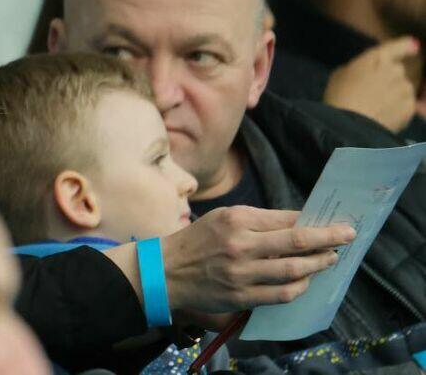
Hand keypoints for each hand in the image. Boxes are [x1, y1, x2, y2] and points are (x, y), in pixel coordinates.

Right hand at [161, 206, 353, 315]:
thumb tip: (297, 223)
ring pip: (294, 270)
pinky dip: (299, 288)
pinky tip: (306, 282)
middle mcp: (240, 244)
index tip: (336, 224)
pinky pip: (281, 294)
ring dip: (318, 265)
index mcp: (236, 219)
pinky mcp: (241, 296)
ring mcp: (241, 273)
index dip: (315, 222)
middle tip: (347, 237)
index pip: (286, 220)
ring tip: (330, 260)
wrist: (167, 270)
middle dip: (328, 239)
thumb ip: (258, 220)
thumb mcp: (223, 218)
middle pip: (296, 241)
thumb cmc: (198, 241)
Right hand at [324, 37, 418, 131]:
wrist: (351, 126)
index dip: (405, 46)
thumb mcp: (339, 76)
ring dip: (393, 95)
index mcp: (377, 58)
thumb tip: (362, 72)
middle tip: (371, 92)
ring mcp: (405, 89)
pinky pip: (405, 106)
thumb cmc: (339, 96)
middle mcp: (396, 70)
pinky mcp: (410, 108)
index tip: (413, 45)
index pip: (399, 46)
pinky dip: (396, 110)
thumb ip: (356, 69)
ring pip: (402, 89)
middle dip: (388, 78)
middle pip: (396, 70)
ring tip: (375, 107)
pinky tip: (381, 117)